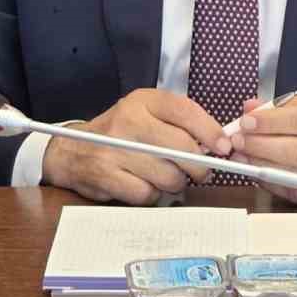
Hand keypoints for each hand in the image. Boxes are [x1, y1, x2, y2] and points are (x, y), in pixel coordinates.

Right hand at [41, 89, 228, 205]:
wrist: (73, 150)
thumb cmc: (121, 134)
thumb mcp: (147, 115)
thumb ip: (180, 124)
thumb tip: (218, 146)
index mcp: (143, 100)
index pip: (186, 112)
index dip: (211, 132)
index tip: (224, 148)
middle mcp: (129, 121)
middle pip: (182, 149)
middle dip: (199, 167)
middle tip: (200, 173)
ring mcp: (116, 149)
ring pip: (169, 176)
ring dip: (174, 183)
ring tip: (165, 177)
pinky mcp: (106, 176)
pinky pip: (148, 194)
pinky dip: (152, 195)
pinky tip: (144, 185)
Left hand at [227, 94, 296, 204]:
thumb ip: (283, 106)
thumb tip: (250, 108)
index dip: (271, 122)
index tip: (247, 121)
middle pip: (294, 150)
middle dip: (259, 145)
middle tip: (237, 140)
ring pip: (291, 173)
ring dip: (259, 164)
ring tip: (241, 155)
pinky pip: (292, 190)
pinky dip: (269, 180)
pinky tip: (256, 169)